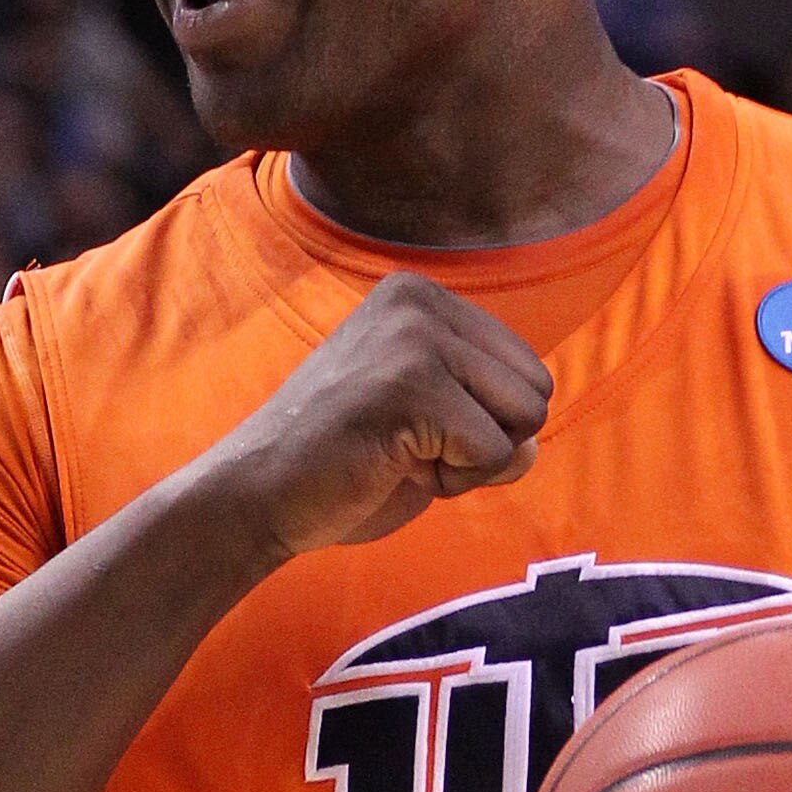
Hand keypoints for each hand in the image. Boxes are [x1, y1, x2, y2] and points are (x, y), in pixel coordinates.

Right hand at [211, 272, 551, 555]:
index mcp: (421, 297)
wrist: (256, 494)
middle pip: (535, 390)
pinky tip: (392, 467)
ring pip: (522, 420)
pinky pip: (493, 453)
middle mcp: (420, 302)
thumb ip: (489, 426)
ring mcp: (415, 338)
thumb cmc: (340, 466)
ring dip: (472, 462)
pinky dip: (455, 481)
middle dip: (487, 441)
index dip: (484, 425)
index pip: (525, 369)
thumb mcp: (429, 430)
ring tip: (399, 454)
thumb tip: (533, 446)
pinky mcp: (412, 385)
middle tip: (408, 448)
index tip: (412, 431)